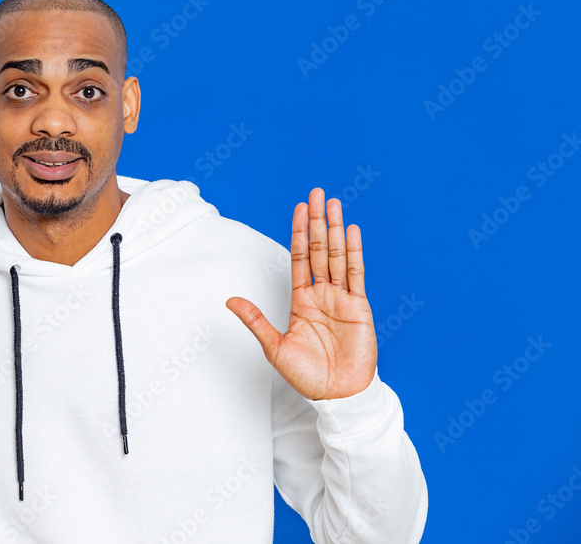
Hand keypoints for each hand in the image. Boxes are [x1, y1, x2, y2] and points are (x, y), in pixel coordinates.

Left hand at [226, 188, 376, 399]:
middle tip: (317, 193)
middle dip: (318, 222)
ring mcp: (342, 298)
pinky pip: (356, 274)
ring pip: (338, 255)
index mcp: (302, 300)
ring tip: (334, 204)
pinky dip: (354, 252)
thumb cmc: (307, 375)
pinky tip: (352, 231)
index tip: (299, 208)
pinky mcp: (358, 307)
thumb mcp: (274, 346)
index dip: (300, 233)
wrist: (337, 395)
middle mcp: (322, 294)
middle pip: (320, 249)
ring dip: (336, 229)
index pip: (301, 258)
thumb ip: (256, 320)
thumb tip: (230, 300)